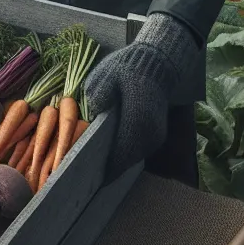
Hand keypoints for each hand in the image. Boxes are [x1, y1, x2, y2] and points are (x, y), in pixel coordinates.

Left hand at [83, 13, 203, 181]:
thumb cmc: (128, 68)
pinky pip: (139, 150)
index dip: (107, 168)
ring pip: (134, 157)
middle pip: (127, 159)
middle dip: (109, 170)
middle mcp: (149, 131)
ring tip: (96, 171)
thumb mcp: (107, 74)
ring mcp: (156, 134)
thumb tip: (91, 112)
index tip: (89, 179)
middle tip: (86, 181)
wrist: (156, 64)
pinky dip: (125, 155)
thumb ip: (98, 94)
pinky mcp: (157, 134)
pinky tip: (110, 157)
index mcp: (136, 118)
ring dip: (117, 163)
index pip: (121, 151)